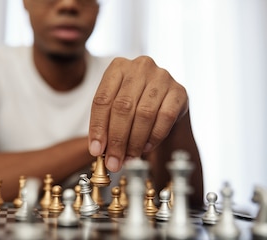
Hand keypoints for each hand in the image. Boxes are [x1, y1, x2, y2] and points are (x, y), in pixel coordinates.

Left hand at [88, 56, 188, 171]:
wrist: (166, 99)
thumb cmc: (136, 102)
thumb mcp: (116, 106)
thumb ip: (106, 124)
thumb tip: (99, 150)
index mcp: (118, 67)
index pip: (102, 100)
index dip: (98, 128)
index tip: (96, 150)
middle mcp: (140, 67)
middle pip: (123, 107)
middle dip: (116, 140)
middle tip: (113, 161)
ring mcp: (162, 77)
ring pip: (144, 114)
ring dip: (135, 142)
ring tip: (128, 158)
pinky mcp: (179, 91)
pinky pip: (164, 118)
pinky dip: (153, 137)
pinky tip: (146, 147)